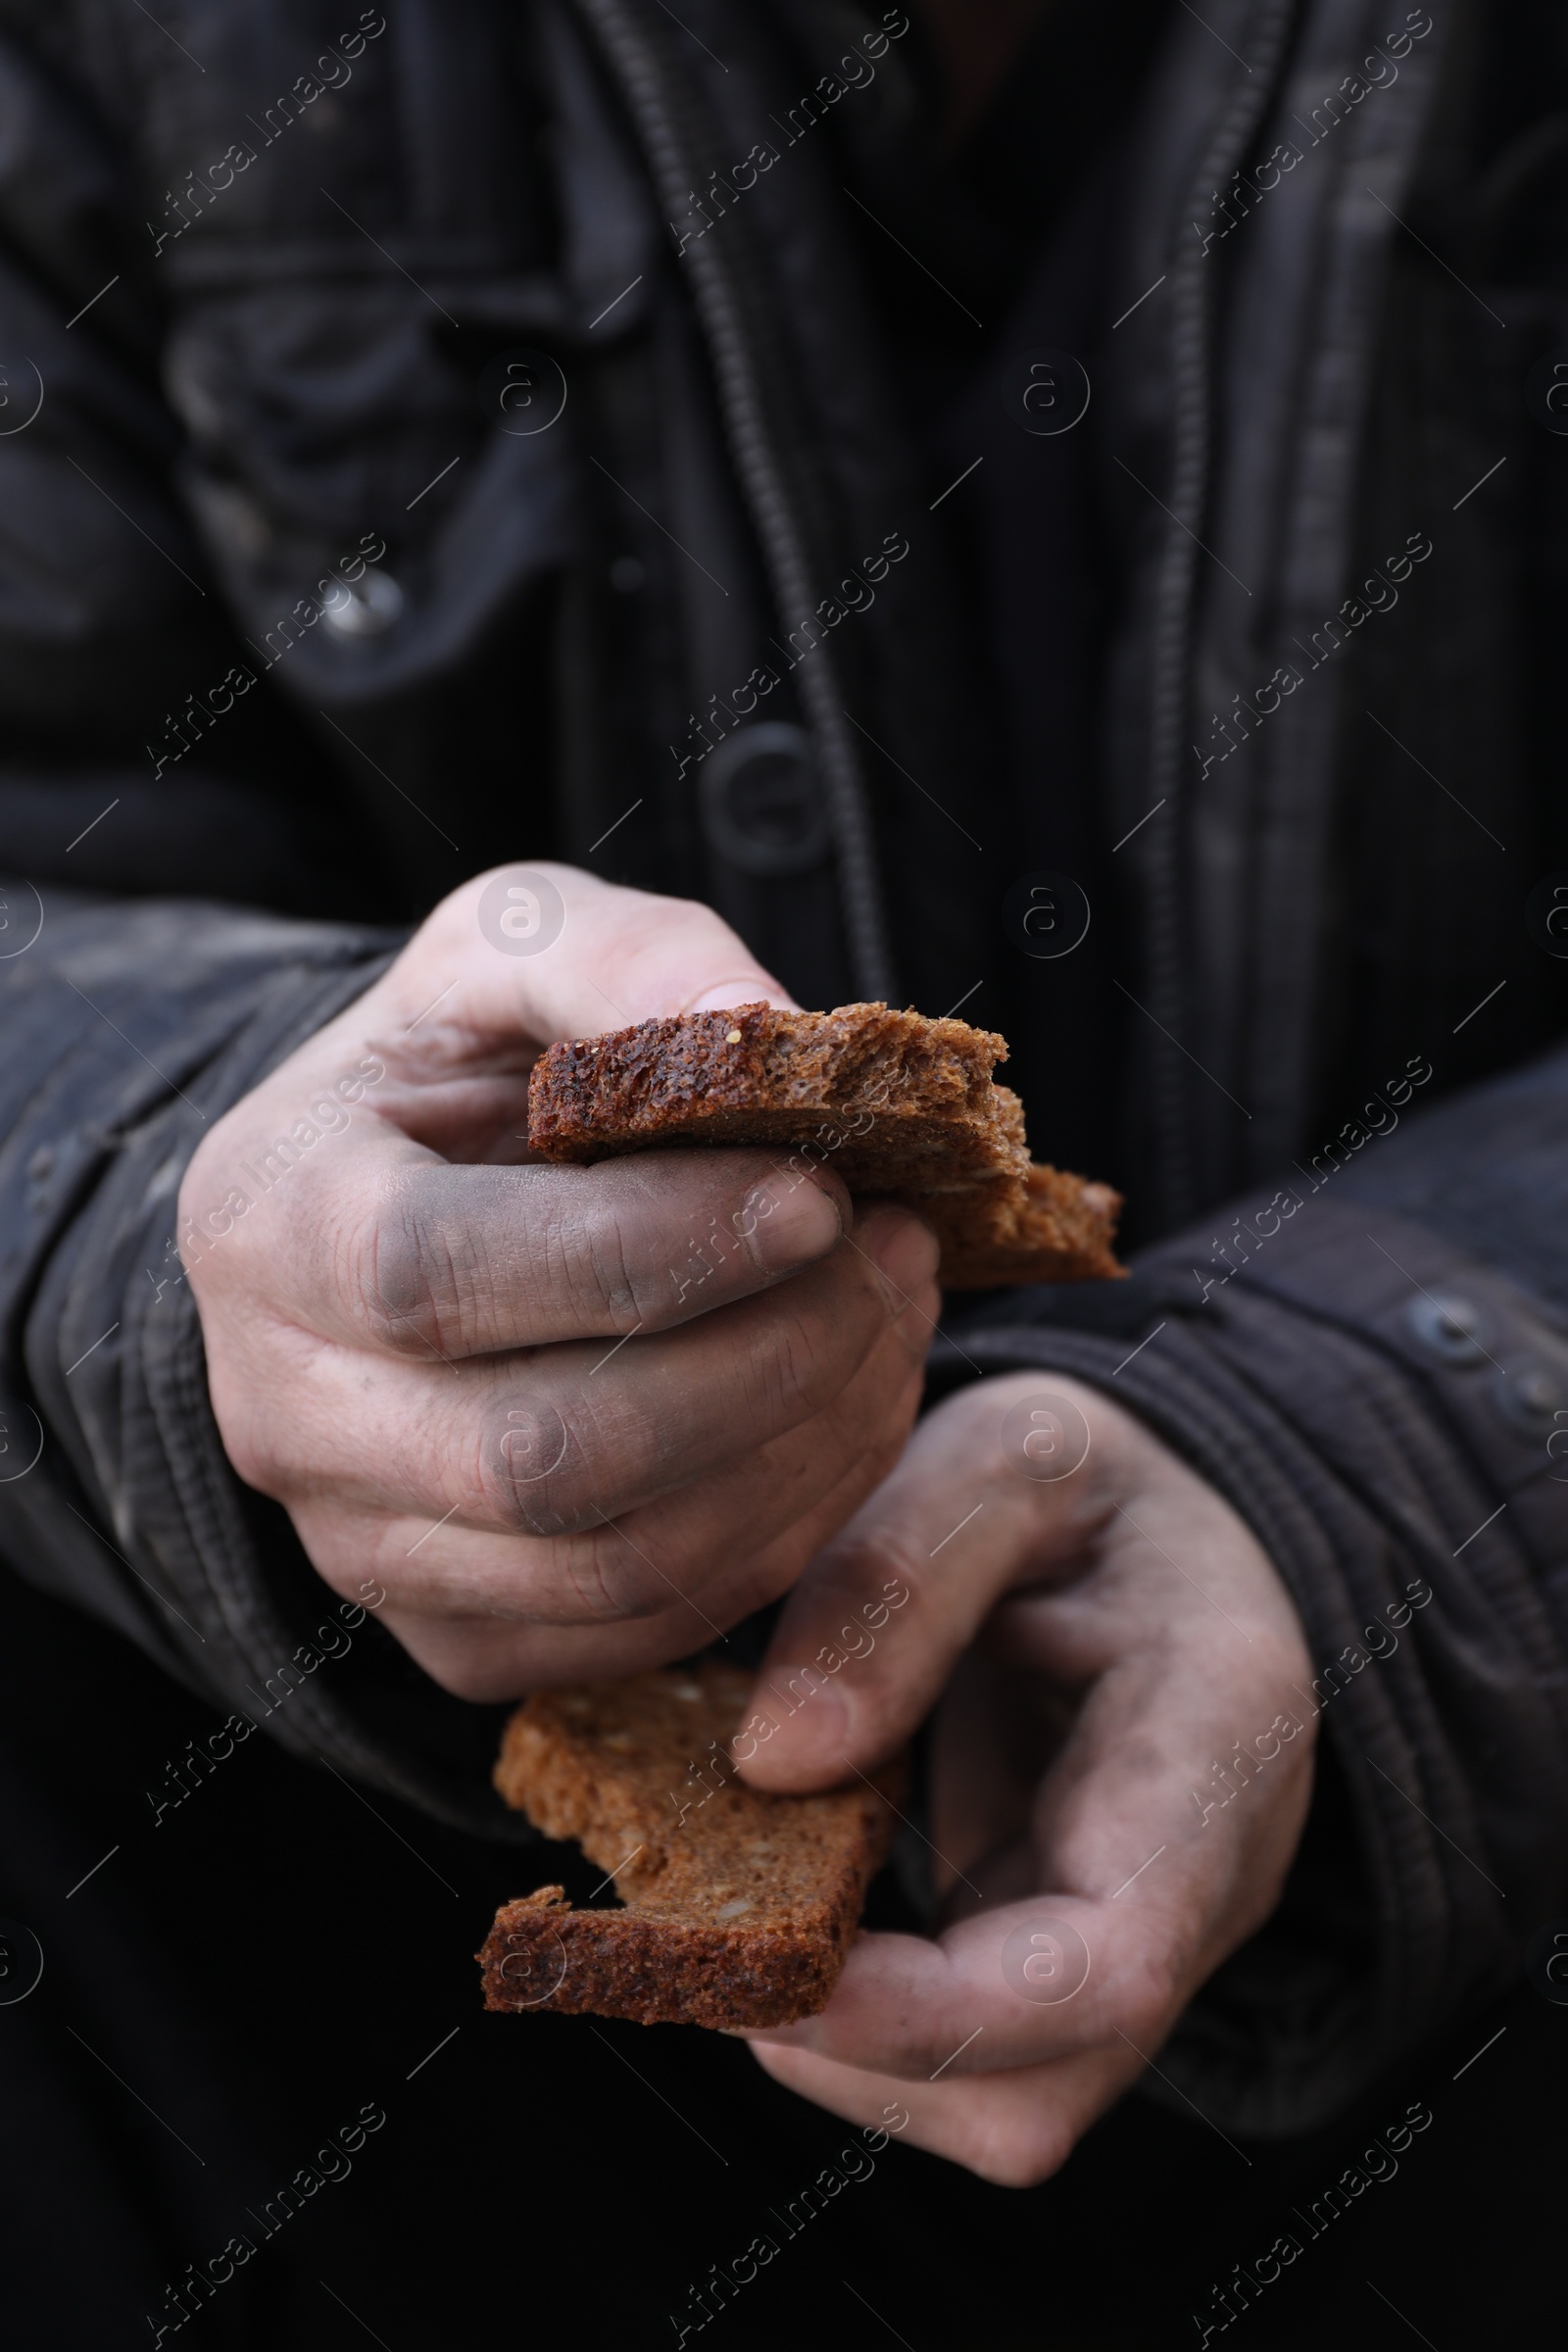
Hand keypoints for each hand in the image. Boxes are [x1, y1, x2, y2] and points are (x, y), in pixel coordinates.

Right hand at [179, 864, 937, 1697]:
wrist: (396, 1207)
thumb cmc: (466, 1068)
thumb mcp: (515, 946)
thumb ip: (624, 956)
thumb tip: (764, 1022)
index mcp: (270, 1220)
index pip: (440, 1276)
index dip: (655, 1248)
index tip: (819, 1195)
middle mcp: (283, 1411)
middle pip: (542, 1456)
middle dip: (766, 1360)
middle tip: (891, 1255)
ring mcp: (359, 1546)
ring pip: (616, 1564)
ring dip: (806, 1446)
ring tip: (892, 1316)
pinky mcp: (452, 1632)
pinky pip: (645, 1627)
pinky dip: (788, 1531)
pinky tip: (845, 1411)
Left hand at [734, 1373, 1315, 2183]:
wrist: (1158, 1529)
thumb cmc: (1087, 1485)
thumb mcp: (1003, 1453)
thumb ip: (896, 1577)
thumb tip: (772, 1761)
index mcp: (1218, 1733)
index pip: (1114, 1960)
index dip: (941, 2015)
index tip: (780, 1981)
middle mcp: (1209, 1877)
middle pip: (1050, 2077)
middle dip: (864, 2053)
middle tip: (711, 1948)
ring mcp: (1146, 1937)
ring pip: (1008, 2101)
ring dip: (852, 2054)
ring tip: (740, 1925)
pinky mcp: (1068, 1958)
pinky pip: (973, 2054)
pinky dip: (861, 2018)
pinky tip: (786, 1913)